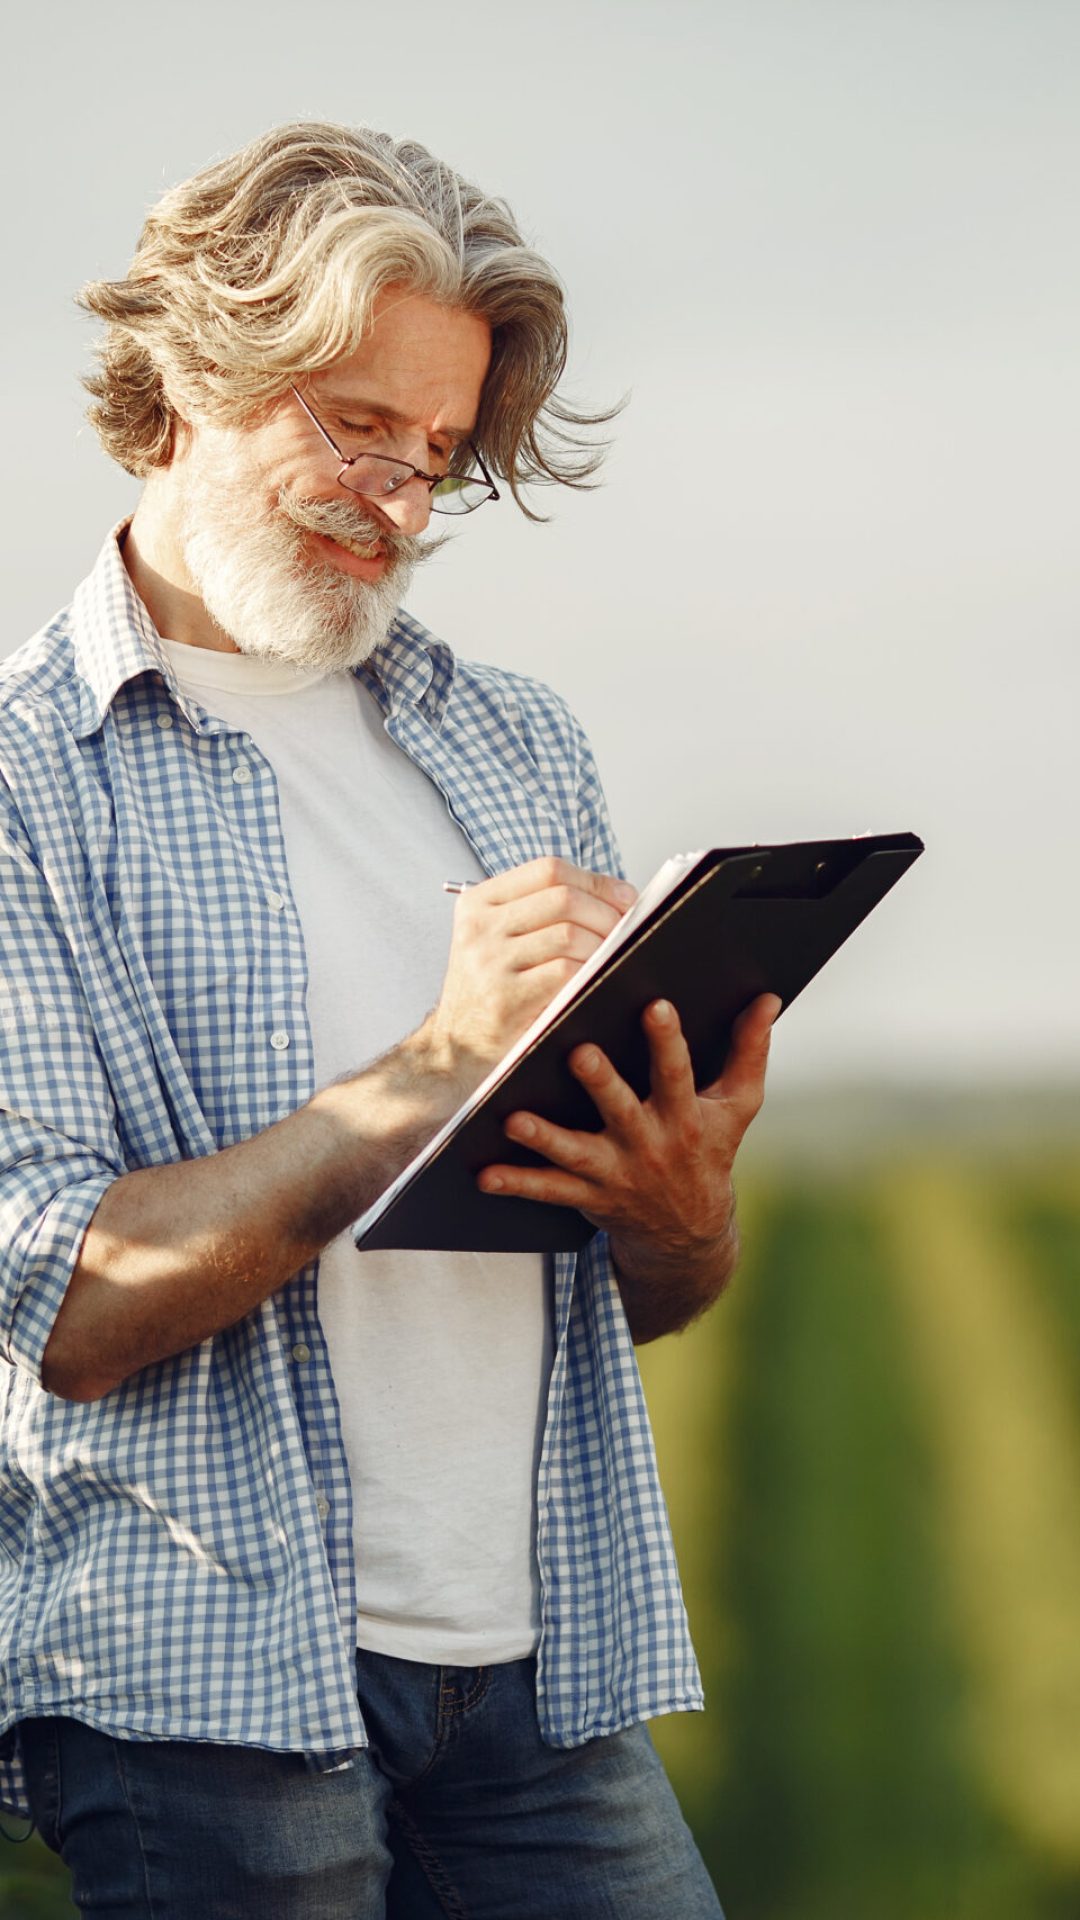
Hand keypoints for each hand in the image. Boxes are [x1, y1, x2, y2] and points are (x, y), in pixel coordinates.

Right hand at [423, 857, 636, 1087]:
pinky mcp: (505, 999)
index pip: (548, 870)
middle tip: (626, 931)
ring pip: (569, 934)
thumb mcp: (497, 940)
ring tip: (612, 958)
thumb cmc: (490, 991)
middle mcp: (479, 927)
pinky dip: (590, 973)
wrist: (455, 1049)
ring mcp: (489, 962)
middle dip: (607, 914)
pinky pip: (565, 972)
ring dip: (603, 946)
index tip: (624, 896)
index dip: (596, 880)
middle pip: (564, 898)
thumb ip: (541, 912)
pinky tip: (594, 981)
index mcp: (477, 902)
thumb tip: (618, 895)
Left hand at [477, 992, 780, 1337]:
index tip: (655, 1004)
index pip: (677, 1073)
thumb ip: (750, 1050)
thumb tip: (769, 997)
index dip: (668, 1041)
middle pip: (623, 1111)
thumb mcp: (738, 1106)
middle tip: (579, 1053)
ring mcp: (616, 1174)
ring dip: (545, 1138)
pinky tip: (485, 1174)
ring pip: (576, 1155)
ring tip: (513, 1118)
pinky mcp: (589, 1197)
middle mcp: (649, 1145)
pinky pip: (549, 1192)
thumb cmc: (710, 1151)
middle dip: (602, 1084)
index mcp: (685, 1116)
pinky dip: (517, 1184)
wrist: (689, 1233)